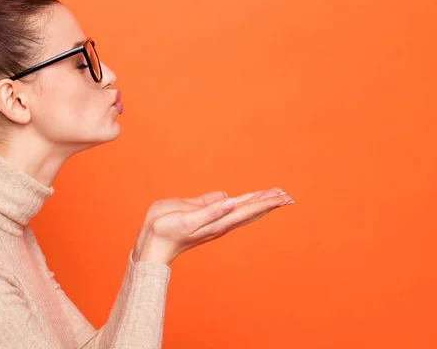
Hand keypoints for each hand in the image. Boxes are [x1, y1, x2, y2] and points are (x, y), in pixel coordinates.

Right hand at [138, 187, 293, 265]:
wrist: (151, 243)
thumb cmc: (165, 232)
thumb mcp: (187, 219)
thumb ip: (208, 209)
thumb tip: (230, 200)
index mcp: (218, 221)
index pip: (248, 209)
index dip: (266, 201)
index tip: (283, 195)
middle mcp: (219, 221)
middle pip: (250, 210)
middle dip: (268, 201)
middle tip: (286, 195)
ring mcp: (212, 219)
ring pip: (240, 210)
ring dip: (257, 202)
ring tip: (271, 196)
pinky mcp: (202, 216)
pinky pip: (226, 208)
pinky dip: (238, 203)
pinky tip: (238, 200)